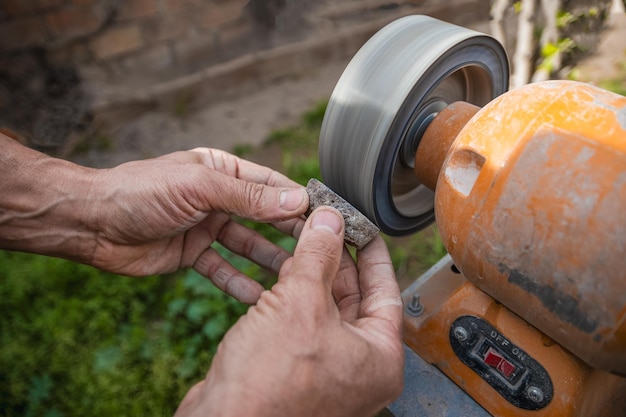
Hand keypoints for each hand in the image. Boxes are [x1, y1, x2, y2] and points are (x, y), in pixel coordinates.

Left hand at [88, 148, 308, 303]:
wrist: (93, 223)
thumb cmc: (141, 192)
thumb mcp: (200, 187)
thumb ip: (248, 197)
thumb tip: (297, 200)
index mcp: (222, 171)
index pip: (271, 185)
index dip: (298, 201)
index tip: (327, 218)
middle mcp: (217, 198)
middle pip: (264, 218)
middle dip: (289, 235)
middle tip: (319, 253)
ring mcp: (206, 227)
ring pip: (247, 246)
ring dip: (268, 262)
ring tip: (294, 280)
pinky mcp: (192, 254)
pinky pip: (222, 269)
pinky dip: (238, 283)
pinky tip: (257, 297)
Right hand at [174, 207, 403, 416]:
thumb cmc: (268, 384)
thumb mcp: (300, 303)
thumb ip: (318, 255)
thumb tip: (330, 220)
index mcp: (379, 358)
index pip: (385, 290)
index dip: (371, 251)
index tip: (362, 226)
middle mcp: (358, 368)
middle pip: (353, 297)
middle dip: (335, 257)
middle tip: (325, 225)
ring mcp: (326, 371)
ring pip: (323, 308)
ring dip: (310, 273)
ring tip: (300, 238)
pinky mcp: (295, 371)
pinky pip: (300, 323)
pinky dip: (291, 296)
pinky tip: (277, 271)